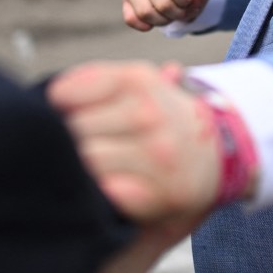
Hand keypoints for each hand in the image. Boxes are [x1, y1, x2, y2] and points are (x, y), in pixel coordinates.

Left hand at [48, 62, 219, 222]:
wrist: (224, 153)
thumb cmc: (163, 119)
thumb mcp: (139, 85)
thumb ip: (94, 83)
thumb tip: (48, 96)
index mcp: (138, 79)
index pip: (66, 93)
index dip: (55, 109)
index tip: (58, 118)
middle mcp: (149, 112)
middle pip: (73, 130)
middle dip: (65, 142)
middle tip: (68, 150)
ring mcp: (157, 154)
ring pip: (88, 162)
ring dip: (81, 169)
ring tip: (85, 170)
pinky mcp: (161, 193)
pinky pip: (109, 192)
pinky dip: (101, 193)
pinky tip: (105, 190)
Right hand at [122, 0, 222, 31]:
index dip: (185, 1)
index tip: (188, 0)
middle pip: (162, 4)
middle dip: (175, 14)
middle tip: (180, 11)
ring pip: (146, 13)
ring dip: (162, 21)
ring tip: (168, 15)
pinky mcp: (125, 1)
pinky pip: (131, 19)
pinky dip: (145, 25)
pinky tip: (153, 21)